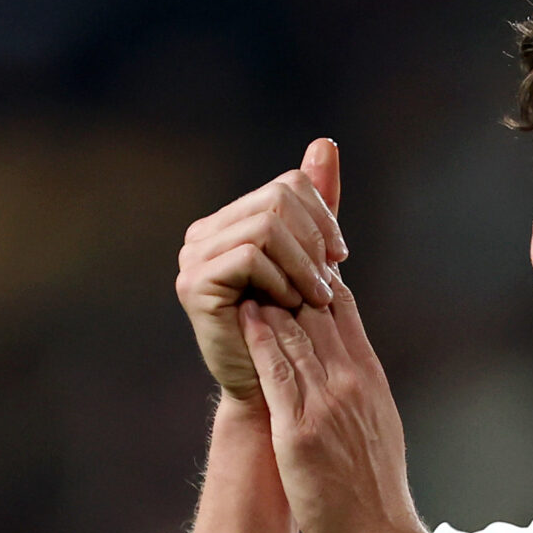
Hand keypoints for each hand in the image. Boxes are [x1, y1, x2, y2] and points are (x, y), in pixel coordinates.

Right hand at [176, 140, 349, 401]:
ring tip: (314, 299)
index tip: (339, 258)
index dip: (324, 217)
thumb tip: (325, 143)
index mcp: (231, 222)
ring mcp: (194, 257)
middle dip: (316, 241)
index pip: (289, 185)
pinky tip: (289, 306)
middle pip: (279, 199)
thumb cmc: (295, 327)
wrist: (271, 388)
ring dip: (303, 265)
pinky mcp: (194, 283)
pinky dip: (281, 279)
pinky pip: (250, 255)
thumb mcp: (311, 258)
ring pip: (267, 226)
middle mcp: (205, 233)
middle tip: (328, 284)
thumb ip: (316, 203)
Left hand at [238, 269, 423, 532]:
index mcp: (371, 380)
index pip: (345, 312)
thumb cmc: (377, 492)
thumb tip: (346, 367)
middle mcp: (352, 382)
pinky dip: (261, 338)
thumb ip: (361, 390)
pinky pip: (279, 373)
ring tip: (248, 266)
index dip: (319, 278)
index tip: (296, 256)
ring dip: (270, 296)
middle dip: (291, 275)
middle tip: (265, 243)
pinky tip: (245, 313)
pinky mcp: (300, 430)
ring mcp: (327, 404)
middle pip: (319, 311)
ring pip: (297, 334)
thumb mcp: (379, 427)